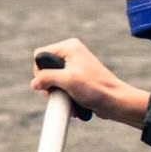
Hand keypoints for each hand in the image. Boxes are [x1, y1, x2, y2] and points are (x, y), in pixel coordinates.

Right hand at [31, 39, 150, 128]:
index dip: (40, 71)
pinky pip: (63, 87)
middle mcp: (72, 53)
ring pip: (53, 81)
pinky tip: (73, 104)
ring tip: (69, 101)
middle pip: (45, 69)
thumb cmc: (95, 88)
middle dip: (49, 85)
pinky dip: (65, 97)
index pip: (40, 55)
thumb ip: (46, 78)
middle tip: (59, 93)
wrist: (116, 102)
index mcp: (69, 46)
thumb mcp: (66, 81)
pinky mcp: (78, 80)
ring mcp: (75, 67)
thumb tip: (34, 83)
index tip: (50, 83)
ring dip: (58, 94)